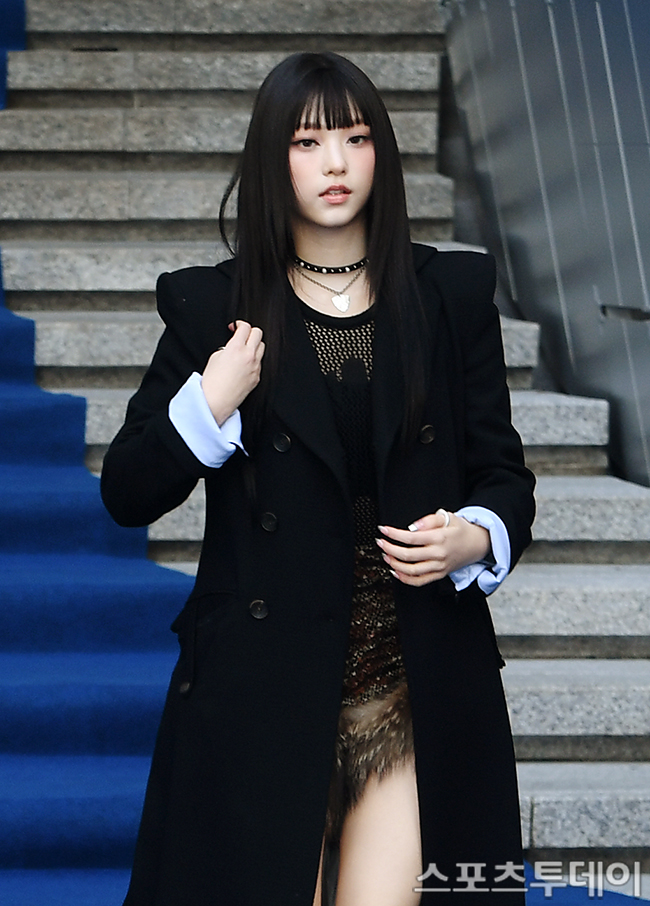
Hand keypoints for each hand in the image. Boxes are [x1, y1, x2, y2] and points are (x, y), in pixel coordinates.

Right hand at [201, 321, 264, 425]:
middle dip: (249, 332)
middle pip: (258, 333)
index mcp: (237, 348)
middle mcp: (249, 356)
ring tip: (243, 349)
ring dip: (254, 344)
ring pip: (262, 347)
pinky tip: (243, 364)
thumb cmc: (212, 382)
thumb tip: (233, 346)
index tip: (236, 327)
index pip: (245, 327)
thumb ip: (227, 347)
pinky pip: (259, 363)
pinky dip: (253, 360)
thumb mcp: (215, 357)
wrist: (216, 401)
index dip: (240, 324)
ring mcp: (255, 367)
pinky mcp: (257, 377)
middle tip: (242, 335)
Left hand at [376, 511, 490, 586]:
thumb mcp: (447, 516)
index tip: (383, 530)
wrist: (477, 544)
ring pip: (412, 570)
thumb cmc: (461, 529)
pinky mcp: (440, 574)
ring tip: (386, 556)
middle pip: (408, 555)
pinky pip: (420, 581)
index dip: (394, 534)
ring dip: (395, 564)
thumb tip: (413, 527)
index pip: (411, 537)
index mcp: (439, 538)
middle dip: (390, 549)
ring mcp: (439, 566)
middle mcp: (438, 554)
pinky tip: (396, 571)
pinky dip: (405, 579)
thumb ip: (429, 520)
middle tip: (381, 543)